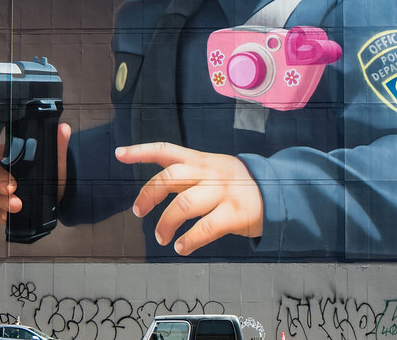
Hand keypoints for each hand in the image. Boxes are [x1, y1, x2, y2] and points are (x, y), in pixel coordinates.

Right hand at [0, 122, 70, 225]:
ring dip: (3, 203)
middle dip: (0, 188)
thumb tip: (63, 129)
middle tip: (13, 191)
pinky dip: (3, 216)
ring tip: (17, 206)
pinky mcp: (6, 207)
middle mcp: (3, 174)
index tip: (12, 181)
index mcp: (10, 159)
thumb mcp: (57, 157)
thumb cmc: (54, 170)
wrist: (62, 190)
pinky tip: (10, 218)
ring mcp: (3, 192)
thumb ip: (59, 143)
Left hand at [114, 142, 262, 255]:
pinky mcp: (235, 213)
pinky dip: (188, 241)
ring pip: (183, 205)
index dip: (141, 151)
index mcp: (201, 160)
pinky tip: (181, 247)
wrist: (278, 193)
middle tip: (138, 212)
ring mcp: (223, 192)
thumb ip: (188, 174)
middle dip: (148, 195)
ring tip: (162, 237)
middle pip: (170, 178)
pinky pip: (204, 228)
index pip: (166, 150)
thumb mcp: (214, 169)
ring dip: (166, 224)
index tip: (119, 154)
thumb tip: (154, 190)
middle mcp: (209, 172)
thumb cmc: (237, 185)